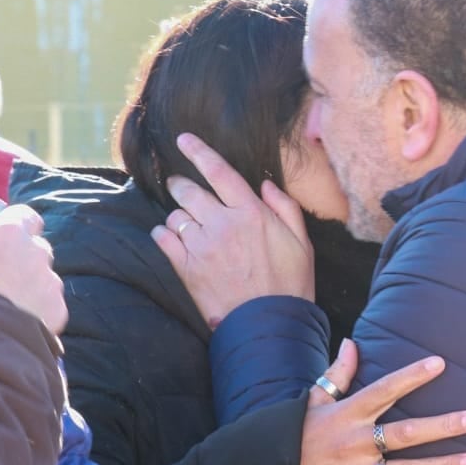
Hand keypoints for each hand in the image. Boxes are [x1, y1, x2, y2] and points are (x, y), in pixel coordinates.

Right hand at [0, 204, 66, 336]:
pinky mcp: (59, 309)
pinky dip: (42, 315)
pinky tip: (22, 327)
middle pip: (38, 249)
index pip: (25, 216)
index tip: (9, 241)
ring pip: (47, 280)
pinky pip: (52, 307)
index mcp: (7, 233)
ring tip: (13, 312)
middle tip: (7, 283)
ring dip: (35, 290)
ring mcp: (51, 280)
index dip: (19, 229)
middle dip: (27, 262)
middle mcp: (36, 251)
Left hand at [150, 132, 314, 328]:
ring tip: (187, 225)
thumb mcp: (302, 244)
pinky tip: (171, 238)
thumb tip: (265, 184)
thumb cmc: (290, 285)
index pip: (219, 172)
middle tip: (180, 186)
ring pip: (175, 215)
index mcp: (251, 213)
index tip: (183, 139)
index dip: (199, 151)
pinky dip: (163, 235)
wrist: (268, 325)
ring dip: (178, 216)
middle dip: (181, 185)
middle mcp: (223, 224)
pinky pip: (163, 239)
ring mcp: (201, 246)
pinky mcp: (186, 268)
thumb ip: (285, 209)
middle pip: (189, 190)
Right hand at [300, 338, 465, 464]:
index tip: (439, 364)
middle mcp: (355, 446)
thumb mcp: (312, 402)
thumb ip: (336, 374)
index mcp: (346, 416)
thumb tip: (351, 343)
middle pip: (405, 434)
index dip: (411, 377)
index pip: (384, 390)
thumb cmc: (293, 437)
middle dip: (442, 426)